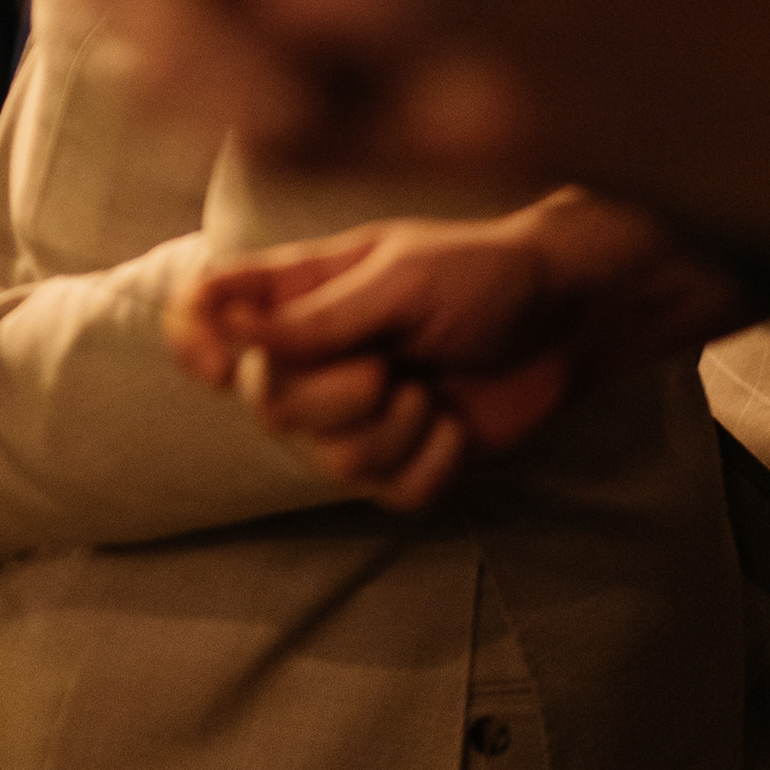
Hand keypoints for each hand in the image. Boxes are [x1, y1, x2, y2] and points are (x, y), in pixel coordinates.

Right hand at [38, 0, 549, 174]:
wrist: (533, 68)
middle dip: (167, 0)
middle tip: (278, 9)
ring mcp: (240, 45)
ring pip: (150, 56)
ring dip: (218, 61)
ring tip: (321, 64)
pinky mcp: (262, 125)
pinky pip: (198, 117)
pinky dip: (245, 107)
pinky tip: (317, 105)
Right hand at [167, 222, 571, 507]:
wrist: (573, 319)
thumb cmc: (484, 274)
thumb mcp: (399, 279)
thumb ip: (313, 313)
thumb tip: (222, 323)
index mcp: (300, 293)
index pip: (208, 318)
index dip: (197, 344)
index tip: (219, 361)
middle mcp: (317, 354)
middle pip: (270, 408)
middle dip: (331, 398)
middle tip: (387, 368)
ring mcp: (359, 411)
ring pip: (330, 461)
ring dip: (393, 431)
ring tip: (432, 391)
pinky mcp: (407, 459)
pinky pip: (388, 494)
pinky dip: (431, 465)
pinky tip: (454, 425)